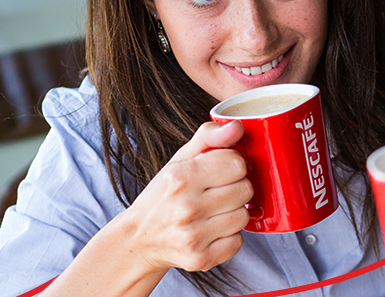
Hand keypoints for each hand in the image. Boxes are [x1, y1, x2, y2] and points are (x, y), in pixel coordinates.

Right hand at [119, 120, 252, 273]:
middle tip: (218, 191)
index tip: (221, 171)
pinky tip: (213, 230)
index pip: (237, 163)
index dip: (233, 165)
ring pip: (244, 216)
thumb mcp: (181, 158)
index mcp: (181, 177)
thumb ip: (209, 136)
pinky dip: (230, 237)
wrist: (139, 238)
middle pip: (245, 189)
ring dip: (234, 212)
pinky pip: (238, 242)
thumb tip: (237, 126)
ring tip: (215, 211)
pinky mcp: (199, 259)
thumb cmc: (165, 193)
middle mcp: (186, 207)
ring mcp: (192, 236)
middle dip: (236, 187)